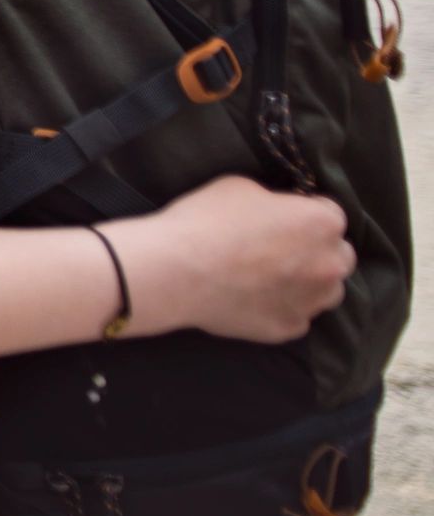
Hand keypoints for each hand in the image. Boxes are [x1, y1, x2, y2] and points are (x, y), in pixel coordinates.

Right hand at [119, 176, 355, 340]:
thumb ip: (273, 201)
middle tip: (281, 249)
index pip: (331, 214)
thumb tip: (276, 212)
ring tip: (272, 278)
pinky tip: (253, 299)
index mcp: (322, 223)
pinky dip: (282, 307)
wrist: (176, 271)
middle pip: (340, 256)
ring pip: (326, 291)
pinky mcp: (289, 328)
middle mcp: (329, 264)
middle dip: (318, 250)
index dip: (304, 213)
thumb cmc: (206, 220)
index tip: (282, 218)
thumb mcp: (240, 187)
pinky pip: (296, 316)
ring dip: (309, 283)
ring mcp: (312, 301)